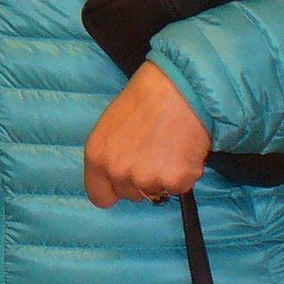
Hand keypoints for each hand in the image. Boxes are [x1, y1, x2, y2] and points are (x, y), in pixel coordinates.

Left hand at [83, 62, 211, 207]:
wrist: (180, 87)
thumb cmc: (145, 98)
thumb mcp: (111, 125)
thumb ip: (111, 153)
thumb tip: (118, 173)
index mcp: (97, 157)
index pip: (100, 197)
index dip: (114, 190)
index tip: (125, 181)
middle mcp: (118, 172)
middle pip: (131, 195)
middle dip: (143, 180)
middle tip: (155, 152)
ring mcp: (147, 178)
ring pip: (158, 192)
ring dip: (165, 177)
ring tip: (172, 147)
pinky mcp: (175, 180)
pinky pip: (181, 187)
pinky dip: (186, 173)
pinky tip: (185, 149)